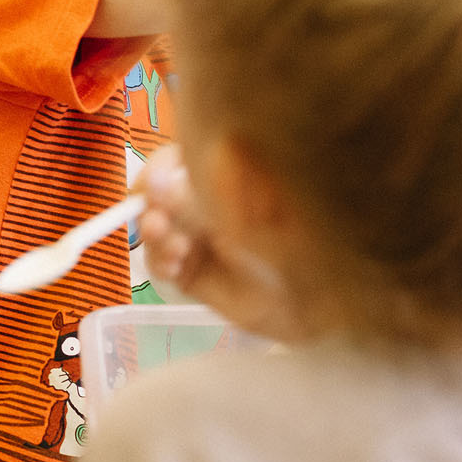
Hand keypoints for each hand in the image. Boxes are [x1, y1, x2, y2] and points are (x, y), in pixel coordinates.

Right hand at [138, 149, 303, 341]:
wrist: (312, 300)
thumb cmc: (287, 244)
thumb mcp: (239, 216)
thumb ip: (194, 199)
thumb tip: (154, 183)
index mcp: (220, 175)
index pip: (173, 161)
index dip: (154, 173)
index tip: (149, 192)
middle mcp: (202, 202)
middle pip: (154, 195)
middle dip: (151, 209)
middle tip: (158, 226)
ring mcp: (195, 237)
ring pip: (152, 228)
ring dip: (155, 238)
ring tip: (176, 251)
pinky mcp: (189, 271)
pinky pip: (158, 261)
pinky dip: (158, 262)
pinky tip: (174, 268)